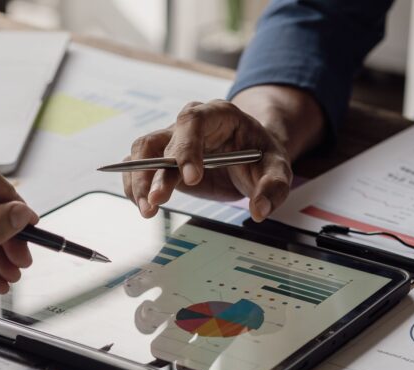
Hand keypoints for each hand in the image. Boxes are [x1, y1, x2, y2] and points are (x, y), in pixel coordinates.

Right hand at [123, 99, 291, 221]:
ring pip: (143, 151)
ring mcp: (173, 140)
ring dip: (139, 180)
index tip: (191, 178)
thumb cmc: (263, 156)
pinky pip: (139, 167)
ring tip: (147, 208)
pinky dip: (135, 185)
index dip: (187, 147)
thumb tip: (260, 210)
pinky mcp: (164, 160)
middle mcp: (190, 124)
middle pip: (162, 139)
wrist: (252, 156)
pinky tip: (141, 204)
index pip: (194, 121)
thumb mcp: (278, 168)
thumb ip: (273, 187)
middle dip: (156, 171)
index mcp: (218, 115)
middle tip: (157, 199)